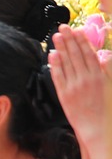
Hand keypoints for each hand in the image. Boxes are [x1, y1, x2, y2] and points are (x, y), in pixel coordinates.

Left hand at [50, 25, 110, 148]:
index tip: (77, 30)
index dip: (82, 41)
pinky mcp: (64, 94)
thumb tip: (105, 56)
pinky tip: (52, 55)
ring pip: (66, 63)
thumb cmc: (108, 111)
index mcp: (100, 77)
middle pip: (76, 55)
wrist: (99, 130)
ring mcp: (74, 86)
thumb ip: (108, 71)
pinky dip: (55, 64)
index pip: (89, 54)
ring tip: (56, 36)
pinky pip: (58, 76)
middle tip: (63, 27)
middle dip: (69, 40)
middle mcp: (86, 79)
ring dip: (61, 48)